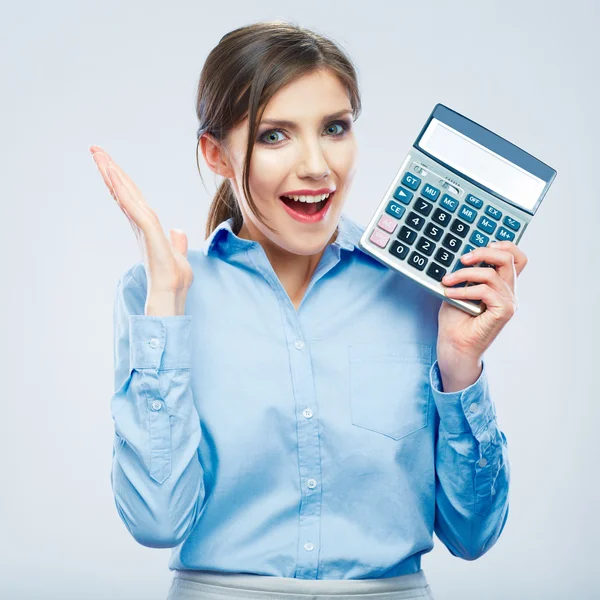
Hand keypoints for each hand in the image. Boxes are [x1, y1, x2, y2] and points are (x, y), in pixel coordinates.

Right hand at [90, 145, 192, 312]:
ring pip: (125, 195)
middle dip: (110, 170)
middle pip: (124, 192)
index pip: (132, 198)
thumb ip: (177, 242)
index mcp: (147, 227)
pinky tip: (113, 176)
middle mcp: (141, 226)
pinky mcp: (147, 234)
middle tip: (95, 150)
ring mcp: (142, 229)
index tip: (109, 163)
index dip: (121, 181)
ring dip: (112, 174)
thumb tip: (178, 231)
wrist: (172, 297)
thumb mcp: (179, 255)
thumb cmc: (174, 280)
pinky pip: (134, 207)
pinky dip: (123, 191)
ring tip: (98, 155)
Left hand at [436, 241, 527, 369]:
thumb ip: (466, 273)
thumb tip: (461, 254)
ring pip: (492, 273)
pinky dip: (465, 290)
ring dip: (465, 274)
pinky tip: (450, 294)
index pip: (516, 258)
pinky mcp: (504, 311)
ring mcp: (509, 302)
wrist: (454, 345)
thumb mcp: (458, 288)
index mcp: (501, 285)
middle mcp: (509, 292)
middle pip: (509, 258)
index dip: (504, 245)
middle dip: (484, 252)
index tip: (484, 244)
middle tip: (462, 259)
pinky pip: (486, 291)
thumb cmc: (455, 320)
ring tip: (447, 281)